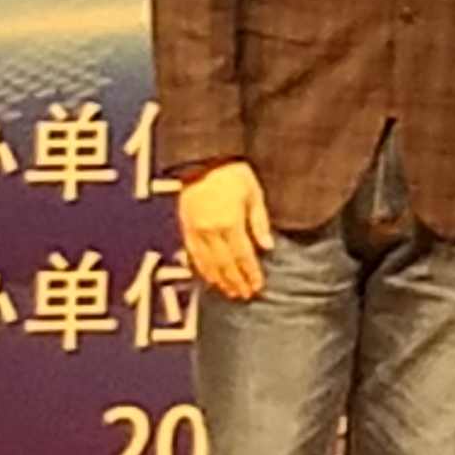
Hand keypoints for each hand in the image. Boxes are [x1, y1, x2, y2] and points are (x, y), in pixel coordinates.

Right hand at [178, 159, 273, 302]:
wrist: (203, 160)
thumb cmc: (232, 172)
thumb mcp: (253, 193)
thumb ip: (259, 222)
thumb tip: (267, 246)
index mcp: (230, 223)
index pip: (243, 257)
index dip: (251, 274)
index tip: (257, 286)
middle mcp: (211, 232)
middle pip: (226, 265)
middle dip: (237, 282)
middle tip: (245, 295)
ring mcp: (196, 232)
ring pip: (209, 264)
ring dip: (221, 281)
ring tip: (230, 292)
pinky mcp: (186, 229)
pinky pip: (194, 256)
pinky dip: (203, 270)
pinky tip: (210, 278)